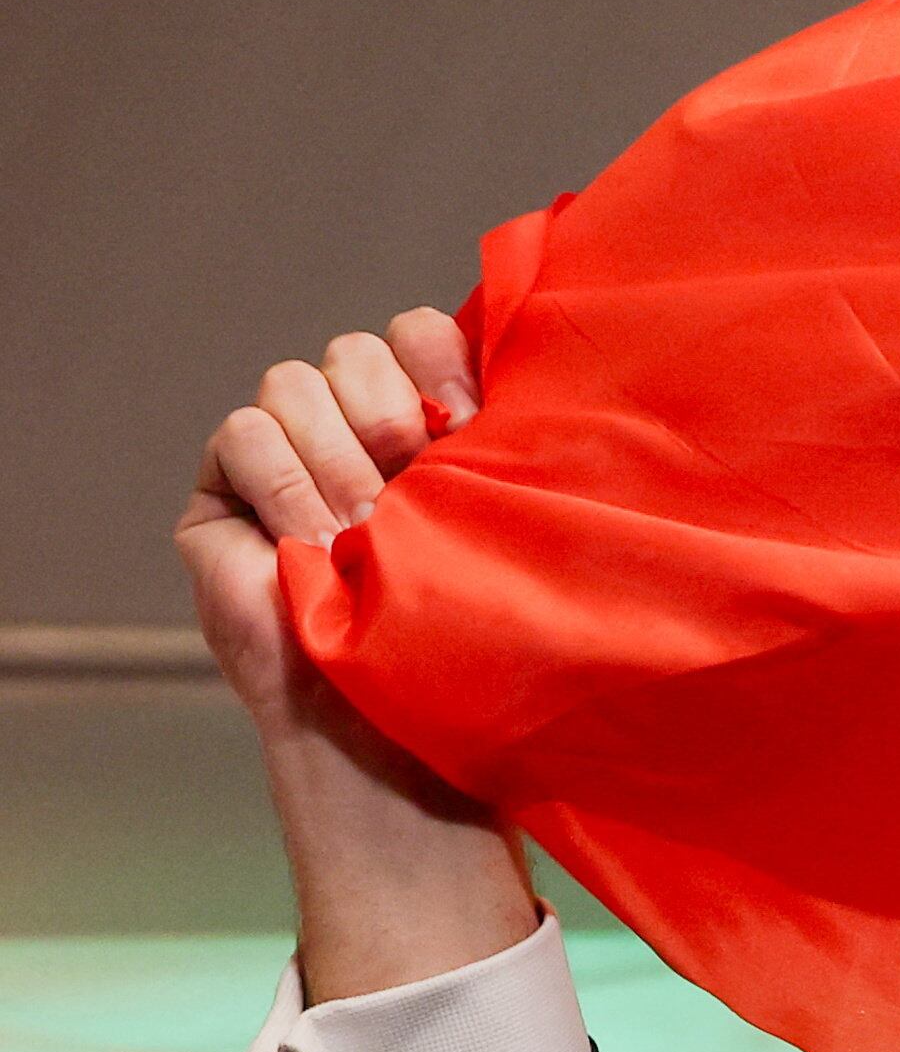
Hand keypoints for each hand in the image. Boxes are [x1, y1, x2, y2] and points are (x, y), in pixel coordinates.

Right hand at [178, 309, 478, 725]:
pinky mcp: (223, 493)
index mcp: (428, 427)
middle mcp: (354, 433)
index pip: (418, 335)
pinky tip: (309, 541)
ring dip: (337, 460)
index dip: (435, 360)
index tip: (467, 420)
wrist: (390, 717)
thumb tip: (524, 369)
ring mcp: (285, 459)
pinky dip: (282, 482)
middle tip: (408, 489)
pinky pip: (243, 432)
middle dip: (388, 414)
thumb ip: (499, 445)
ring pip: (296, 383)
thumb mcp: (495, 524)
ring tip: (360, 534)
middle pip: (356, 350)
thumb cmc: (458, 633)